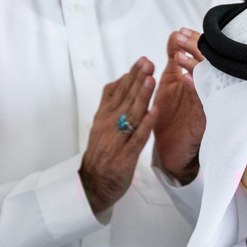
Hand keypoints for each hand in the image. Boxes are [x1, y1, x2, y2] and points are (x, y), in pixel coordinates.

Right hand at [80, 58, 155, 213]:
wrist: (92, 185)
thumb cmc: (102, 153)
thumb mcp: (101, 125)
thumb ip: (111, 103)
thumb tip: (121, 79)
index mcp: (103, 117)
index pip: (116, 91)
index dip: (130, 76)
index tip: (142, 60)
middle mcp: (108, 126)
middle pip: (124, 99)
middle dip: (137, 80)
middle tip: (148, 63)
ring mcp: (116, 141)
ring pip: (130, 115)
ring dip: (141, 97)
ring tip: (150, 80)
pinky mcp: (124, 157)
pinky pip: (136, 139)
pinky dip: (145, 126)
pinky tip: (154, 112)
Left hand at [149, 28, 206, 184]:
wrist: (169, 149)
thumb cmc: (171, 115)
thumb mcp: (170, 82)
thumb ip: (174, 60)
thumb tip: (175, 34)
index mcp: (199, 77)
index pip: (202, 54)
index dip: (194, 41)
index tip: (180, 31)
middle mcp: (207, 88)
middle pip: (209, 63)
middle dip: (196, 49)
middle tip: (181, 39)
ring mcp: (208, 103)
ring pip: (208, 80)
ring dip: (194, 67)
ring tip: (180, 57)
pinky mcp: (205, 120)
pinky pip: (204, 103)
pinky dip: (195, 89)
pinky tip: (186, 79)